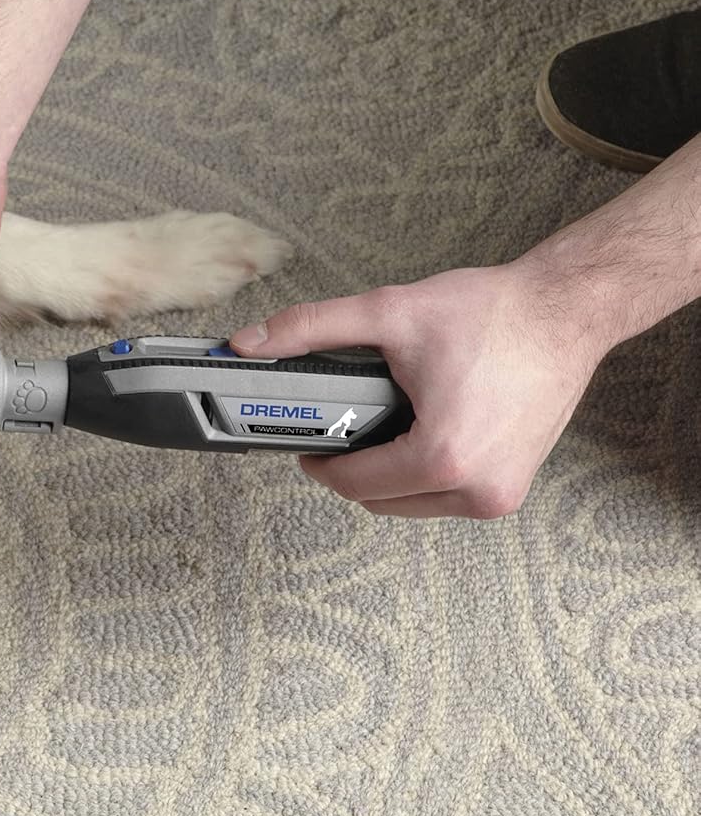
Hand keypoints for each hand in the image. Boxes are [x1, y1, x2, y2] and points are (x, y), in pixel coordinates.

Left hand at [229, 259, 608, 517]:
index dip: (319, 462)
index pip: (353, 484)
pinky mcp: (513, 488)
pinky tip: (415, 433)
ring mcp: (500, 495)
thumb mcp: (389, 313)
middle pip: (380, 500)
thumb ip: (310, 328)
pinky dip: (422, 474)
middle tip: (340, 428)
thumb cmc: (493, 314)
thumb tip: (251, 342)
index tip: (306, 441)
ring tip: (379, 426)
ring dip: (387, 474)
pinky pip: (447, 497)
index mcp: (443, 458)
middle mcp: (477, 490)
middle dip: (352, 467)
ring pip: (412, 504)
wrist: (565, 311)